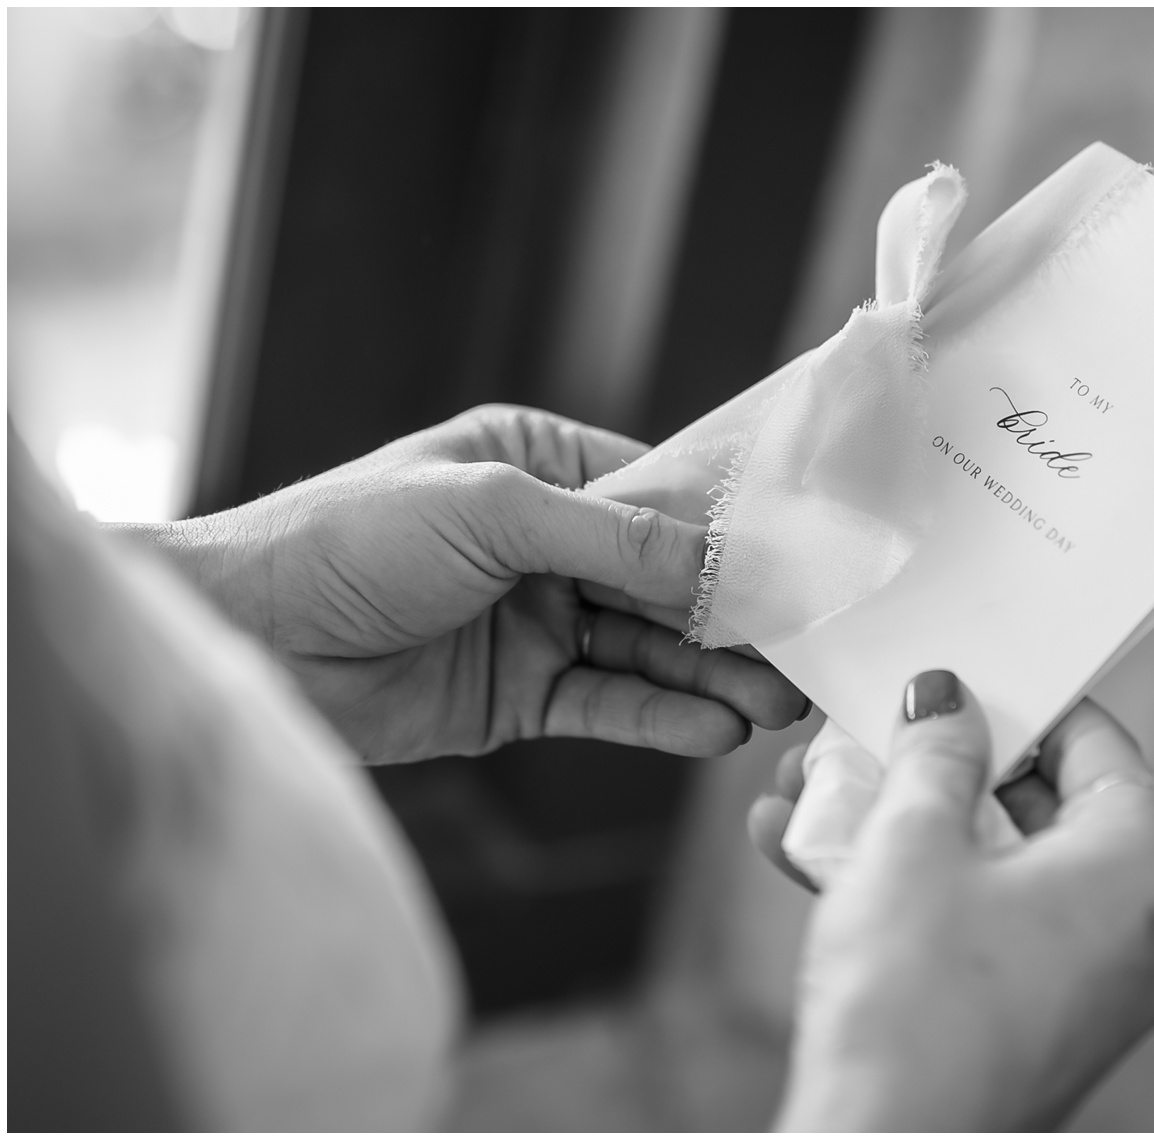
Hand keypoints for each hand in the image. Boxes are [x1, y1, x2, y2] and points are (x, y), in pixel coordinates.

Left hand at [118, 405, 806, 762]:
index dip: (728, 537)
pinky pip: (605, 705)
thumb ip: (611, 536)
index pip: (659, 499)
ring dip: (712, 677)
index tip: (802, 567)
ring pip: (646, 651)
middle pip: (665, 583)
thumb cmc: (344, 541)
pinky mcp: (518, 696)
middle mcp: (546, 543)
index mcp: (538, 466)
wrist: (243, 640)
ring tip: (779, 704)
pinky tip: (712, 731)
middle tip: (808, 653)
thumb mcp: (488, 511)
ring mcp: (535, 621)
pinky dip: (659, 719)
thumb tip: (721, 562)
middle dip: (734, 620)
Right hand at [748, 674, 1153, 1129]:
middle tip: (873, 738)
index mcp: (1145, 868)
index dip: (1020, 701)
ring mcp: (1096, 986)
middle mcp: (1142, 929)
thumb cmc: (915, 1008)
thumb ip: (937, 753)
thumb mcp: (913, 842)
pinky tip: (811, 860)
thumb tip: (946, 703)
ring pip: (998, 869)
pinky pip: (985, 928)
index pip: (1098, 744)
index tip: (960, 682)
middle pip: (1042, 806)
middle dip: (939, 770)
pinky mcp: (1042, 1024)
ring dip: (905, 828)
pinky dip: (915, 893)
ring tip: (815, 794)